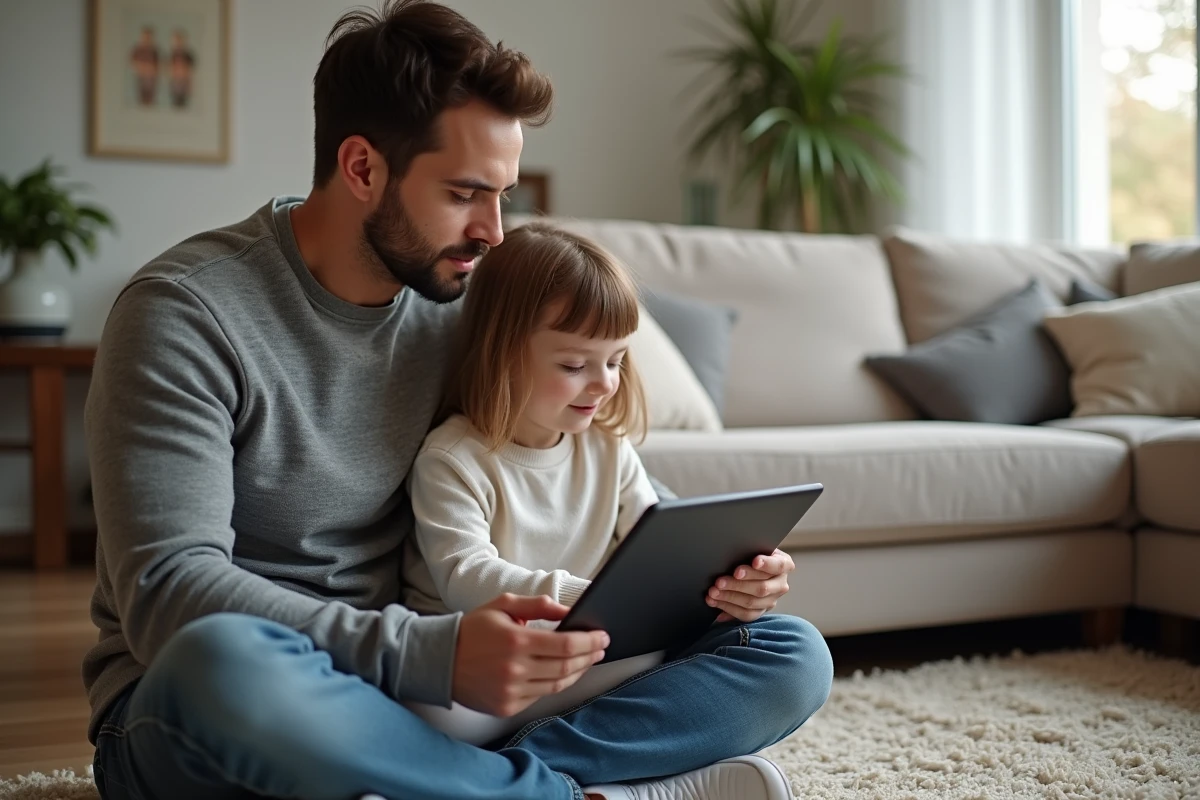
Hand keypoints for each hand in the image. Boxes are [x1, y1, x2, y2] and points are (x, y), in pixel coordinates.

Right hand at [452, 593, 608, 717]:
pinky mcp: (506, 706)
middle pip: (566, 666)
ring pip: (557, 684)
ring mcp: (511, 691)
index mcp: (516, 641)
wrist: (440, 661)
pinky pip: (541, 696)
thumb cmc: (473, 630)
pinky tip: (564, 673)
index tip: (602, 637)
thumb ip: (538, 605)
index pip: (565, 645)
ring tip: (587, 660)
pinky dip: (556, 684)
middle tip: (600, 647)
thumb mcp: (503, 606)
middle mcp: (515, 669)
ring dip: (577, 671)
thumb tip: (569, 611)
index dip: (589, 642)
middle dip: (589, 656)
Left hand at [707, 549, 793, 622]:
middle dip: (738, 584)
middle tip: (720, 581)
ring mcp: (772, 600)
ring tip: (713, 592)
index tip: (754, 561)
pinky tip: (714, 602)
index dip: (766, 564)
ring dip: (729, 597)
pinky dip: (727, 608)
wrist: (752, 566)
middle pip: (762, 588)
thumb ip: (749, 550)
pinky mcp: (761, 611)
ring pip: (751, 603)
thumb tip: (733, 553)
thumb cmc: (751, 553)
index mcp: (785, 565)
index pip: (778, 565)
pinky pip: (745, 614)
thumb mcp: (754, 548)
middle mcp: (781, 584)